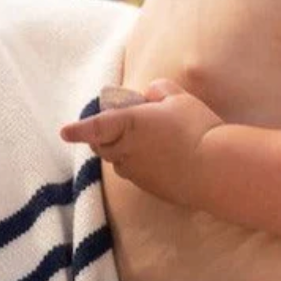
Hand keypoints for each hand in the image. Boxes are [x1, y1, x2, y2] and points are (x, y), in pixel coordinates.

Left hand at [59, 80, 221, 207]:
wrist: (215, 169)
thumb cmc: (196, 128)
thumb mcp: (179, 97)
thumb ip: (159, 91)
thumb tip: (151, 97)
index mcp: (127, 124)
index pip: (94, 127)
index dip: (78, 129)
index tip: (64, 132)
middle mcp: (125, 151)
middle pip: (103, 145)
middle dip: (105, 135)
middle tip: (131, 122)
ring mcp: (136, 174)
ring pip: (120, 161)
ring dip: (125, 150)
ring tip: (153, 139)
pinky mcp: (151, 189)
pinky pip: (137, 174)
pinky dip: (142, 164)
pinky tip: (167, 157)